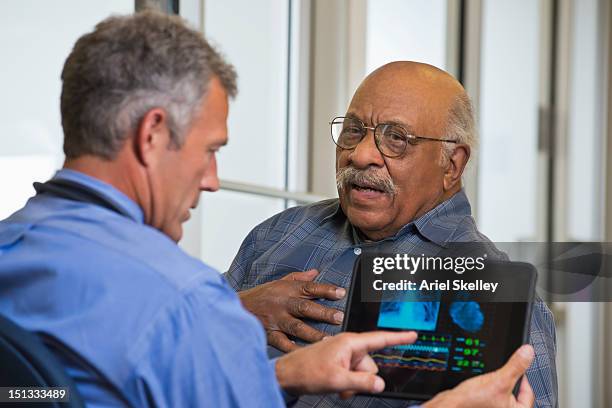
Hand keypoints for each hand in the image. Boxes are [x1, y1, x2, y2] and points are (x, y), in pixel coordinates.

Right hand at [238, 269, 345, 351]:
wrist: (238, 306)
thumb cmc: (261, 295)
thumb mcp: (279, 282)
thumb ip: (299, 278)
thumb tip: (316, 272)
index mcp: (287, 290)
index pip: (310, 287)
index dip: (326, 289)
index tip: (341, 292)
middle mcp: (283, 304)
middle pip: (305, 307)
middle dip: (323, 312)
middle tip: (339, 317)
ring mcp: (276, 320)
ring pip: (297, 327)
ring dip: (313, 334)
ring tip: (328, 340)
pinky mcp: (270, 334)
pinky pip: (284, 343)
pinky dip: (294, 349)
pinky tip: (306, 353)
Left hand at [275, 331, 416, 398]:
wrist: (287, 375)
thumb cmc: (306, 371)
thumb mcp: (337, 379)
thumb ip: (361, 382)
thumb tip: (379, 384)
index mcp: (349, 342)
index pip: (380, 339)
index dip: (398, 337)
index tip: (413, 333)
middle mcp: (348, 346)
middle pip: (371, 364)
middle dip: (363, 378)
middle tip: (346, 386)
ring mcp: (343, 354)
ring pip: (362, 372)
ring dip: (354, 383)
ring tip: (338, 386)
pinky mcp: (338, 362)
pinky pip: (353, 374)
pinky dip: (349, 382)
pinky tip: (338, 386)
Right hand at [423, 345, 534, 407]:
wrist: (451, 405)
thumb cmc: (472, 401)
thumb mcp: (499, 380)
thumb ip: (515, 366)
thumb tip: (528, 353)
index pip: (528, 393)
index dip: (522, 377)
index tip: (515, 368)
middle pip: (515, 394)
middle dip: (507, 382)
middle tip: (498, 376)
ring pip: (501, 395)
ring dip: (496, 386)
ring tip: (487, 382)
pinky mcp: (484, 407)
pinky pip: (491, 397)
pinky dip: (487, 390)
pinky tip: (480, 387)